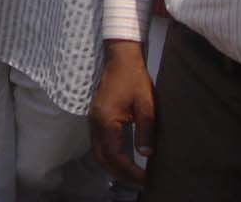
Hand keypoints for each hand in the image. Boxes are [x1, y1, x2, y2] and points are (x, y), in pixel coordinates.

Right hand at [89, 41, 154, 184]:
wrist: (120, 58)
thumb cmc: (134, 79)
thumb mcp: (146, 104)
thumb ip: (146, 130)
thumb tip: (147, 156)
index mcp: (106, 121)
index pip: (115, 156)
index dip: (130, 171)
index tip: (146, 179)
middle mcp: (95, 123)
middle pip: (102, 158)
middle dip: (120, 174)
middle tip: (140, 181)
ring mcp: (93, 120)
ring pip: (98, 152)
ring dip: (113, 166)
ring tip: (133, 174)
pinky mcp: (96, 117)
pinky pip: (98, 143)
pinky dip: (109, 156)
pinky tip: (123, 159)